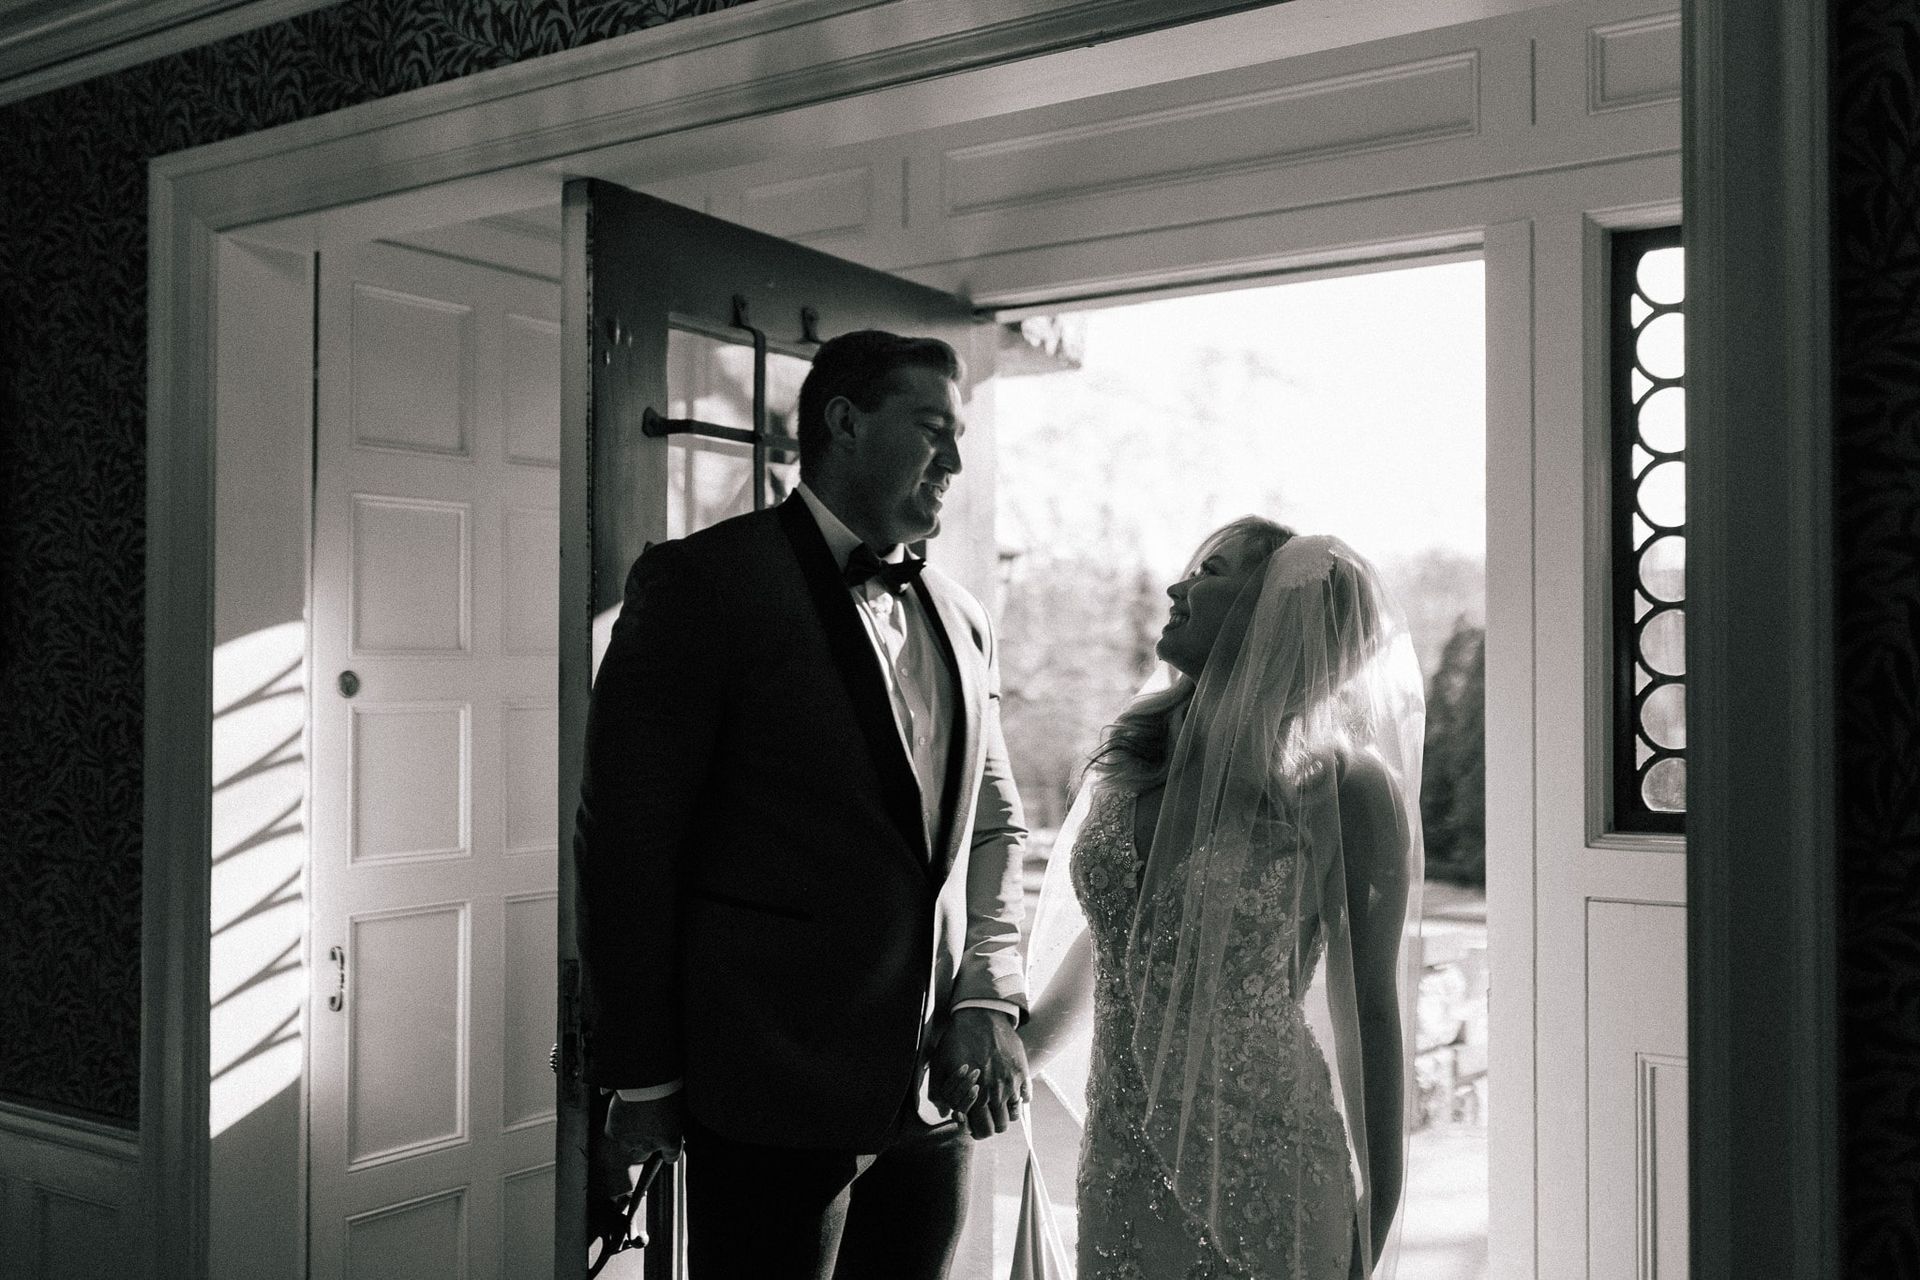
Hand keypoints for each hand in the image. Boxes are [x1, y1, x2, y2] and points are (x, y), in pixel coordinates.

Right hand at [592, 1094, 682, 1201]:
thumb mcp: (677, 1107)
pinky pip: (614, 1134)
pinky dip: (616, 1125)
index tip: (664, 1146)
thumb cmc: (666, 1087)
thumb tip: (669, 1124)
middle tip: (642, 1129)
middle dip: (642, 1146)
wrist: (646, 1079)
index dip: (666, 1152)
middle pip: (643, 1156)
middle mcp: (651, 1145)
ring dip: (628, 1138)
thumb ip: (671, 1121)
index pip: (671, 1157)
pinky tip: (620, 1113)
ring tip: (630, 1120)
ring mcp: (631, 1141)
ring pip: (626, 1148)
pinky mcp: (614, 1133)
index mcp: (671, 1140)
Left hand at [932, 1008, 1028, 1138]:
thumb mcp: (939, 1065)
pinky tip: (1007, 1088)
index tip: (973, 1121)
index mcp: (975, 1095)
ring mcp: (1012, 1083)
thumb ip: (939, 1093)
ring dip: (1004, 1113)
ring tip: (995, 1102)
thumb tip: (946, 1113)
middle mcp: (996, 1093)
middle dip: (990, 1124)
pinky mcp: (1023, 1072)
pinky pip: (1026, 1098)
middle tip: (984, 1114)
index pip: (982, 1131)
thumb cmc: (957, 1040)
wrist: (980, 1016)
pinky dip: (1018, 1098)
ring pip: (1013, 1116)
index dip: (976, 1130)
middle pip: (999, 1127)